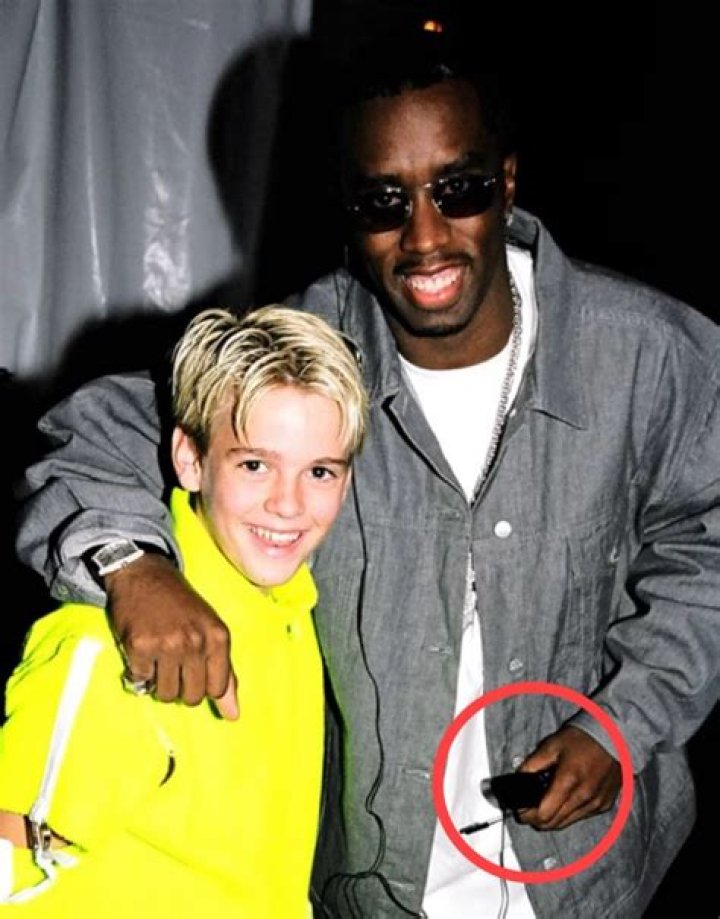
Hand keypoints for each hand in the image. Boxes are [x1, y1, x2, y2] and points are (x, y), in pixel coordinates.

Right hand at [106, 553, 237, 718]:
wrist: (144, 574)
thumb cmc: (180, 605)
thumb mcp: (210, 629)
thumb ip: (224, 672)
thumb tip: (233, 715)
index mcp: (218, 637)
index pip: (218, 688)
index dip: (203, 687)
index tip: (193, 673)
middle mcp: (195, 641)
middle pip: (191, 696)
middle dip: (180, 689)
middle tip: (172, 665)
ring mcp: (167, 644)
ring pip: (165, 694)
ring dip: (158, 683)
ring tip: (157, 658)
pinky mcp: (139, 645)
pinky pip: (140, 680)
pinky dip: (138, 671)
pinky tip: (142, 650)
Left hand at [515, 725, 620, 829]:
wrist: (612, 737)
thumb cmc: (582, 739)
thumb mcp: (551, 746)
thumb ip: (532, 764)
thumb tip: (519, 778)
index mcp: (568, 781)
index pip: (544, 814)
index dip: (527, 815)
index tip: (521, 811)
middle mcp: (584, 797)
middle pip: (554, 823)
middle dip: (537, 819)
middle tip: (529, 809)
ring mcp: (595, 803)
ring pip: (567, 823)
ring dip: (553, 818)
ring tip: (545, 803)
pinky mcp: (604, 805)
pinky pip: (581, 817)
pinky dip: (569, 813)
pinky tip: (565, 799)